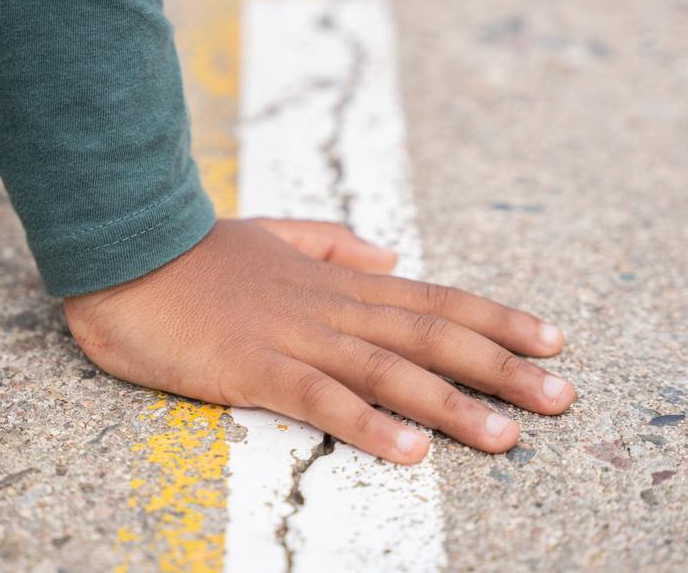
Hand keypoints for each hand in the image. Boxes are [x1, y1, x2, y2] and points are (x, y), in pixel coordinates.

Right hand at [63, 218, 573, 463]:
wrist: (126, 250)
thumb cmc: (195, 252)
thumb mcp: (273, 234)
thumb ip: (331, 241)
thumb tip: (387, 254)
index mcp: (337, 281)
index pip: (433, 298)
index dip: (497, 319)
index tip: (552, 339)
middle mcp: (330, 307)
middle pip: (431, 335)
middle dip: (501, 367)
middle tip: (561, 396)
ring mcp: (295, 337)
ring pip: (389, 370)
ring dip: (452, 405)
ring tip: (507, 435)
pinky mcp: (253, 368)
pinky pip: (320, 400)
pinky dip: (368, 424)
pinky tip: (409, 451)